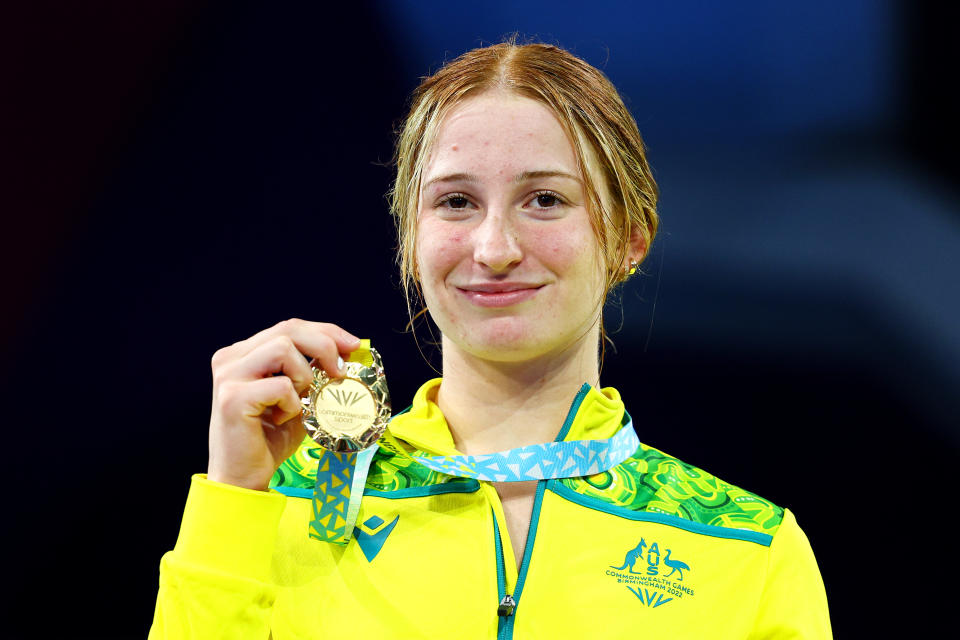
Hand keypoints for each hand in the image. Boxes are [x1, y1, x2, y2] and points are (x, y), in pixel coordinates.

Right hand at [206, 319, 360, 490]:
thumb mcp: (299, 398)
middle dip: (324, 344)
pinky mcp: (233, 398)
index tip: (353, 344)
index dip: (325, 331)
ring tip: (300, 402)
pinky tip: (281, 419)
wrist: (243, 478)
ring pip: (282, 348)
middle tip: (341, 371)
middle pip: (288, 329)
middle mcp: (231, 359)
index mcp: (244, 354)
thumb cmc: (270, 439)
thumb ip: (314, 372)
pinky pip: (280, 386)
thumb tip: (349, 350)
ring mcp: (229, 376)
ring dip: (304, 376)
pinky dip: (292, 403)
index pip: (289, 327)